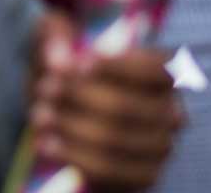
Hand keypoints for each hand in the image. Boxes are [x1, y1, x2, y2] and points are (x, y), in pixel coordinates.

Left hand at [27, 16, 181, 192]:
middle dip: (79, 97)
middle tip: (45, 89)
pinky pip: (112, 172)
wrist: (72, 109)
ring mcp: (161, 146)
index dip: (120, 67)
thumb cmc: (71, 64)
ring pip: (116, 140)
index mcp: (163, 70)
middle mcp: (171, 109)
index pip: (157, 68)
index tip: (80, 64)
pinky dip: (75, 158)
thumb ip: (55, 38)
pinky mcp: (144, 175)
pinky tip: (48, 144)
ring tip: (40, 116)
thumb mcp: (59, 36)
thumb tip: (57, 61)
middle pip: (126, 106)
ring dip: (71, 128)